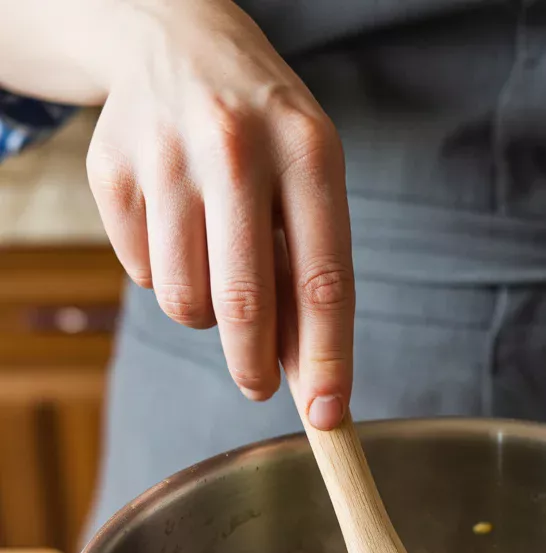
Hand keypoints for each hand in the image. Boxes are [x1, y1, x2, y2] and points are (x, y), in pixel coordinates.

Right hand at [85, 0, 352, 427]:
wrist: (173, 38)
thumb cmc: (263, 131)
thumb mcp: (309, 180)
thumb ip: (310, 272)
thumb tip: (311, 376)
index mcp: (308, 150)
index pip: (324, 282)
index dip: (326, 361)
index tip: (328, 417)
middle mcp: (237, 147)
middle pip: (245, 301)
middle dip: (254, 367)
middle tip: (257, 387)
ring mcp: (167, 155)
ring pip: (186, 300)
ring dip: (206, 312)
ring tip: (217, 270)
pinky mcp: (112, 169)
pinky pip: (144, 273)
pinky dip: (166, 272)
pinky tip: (177, 227)